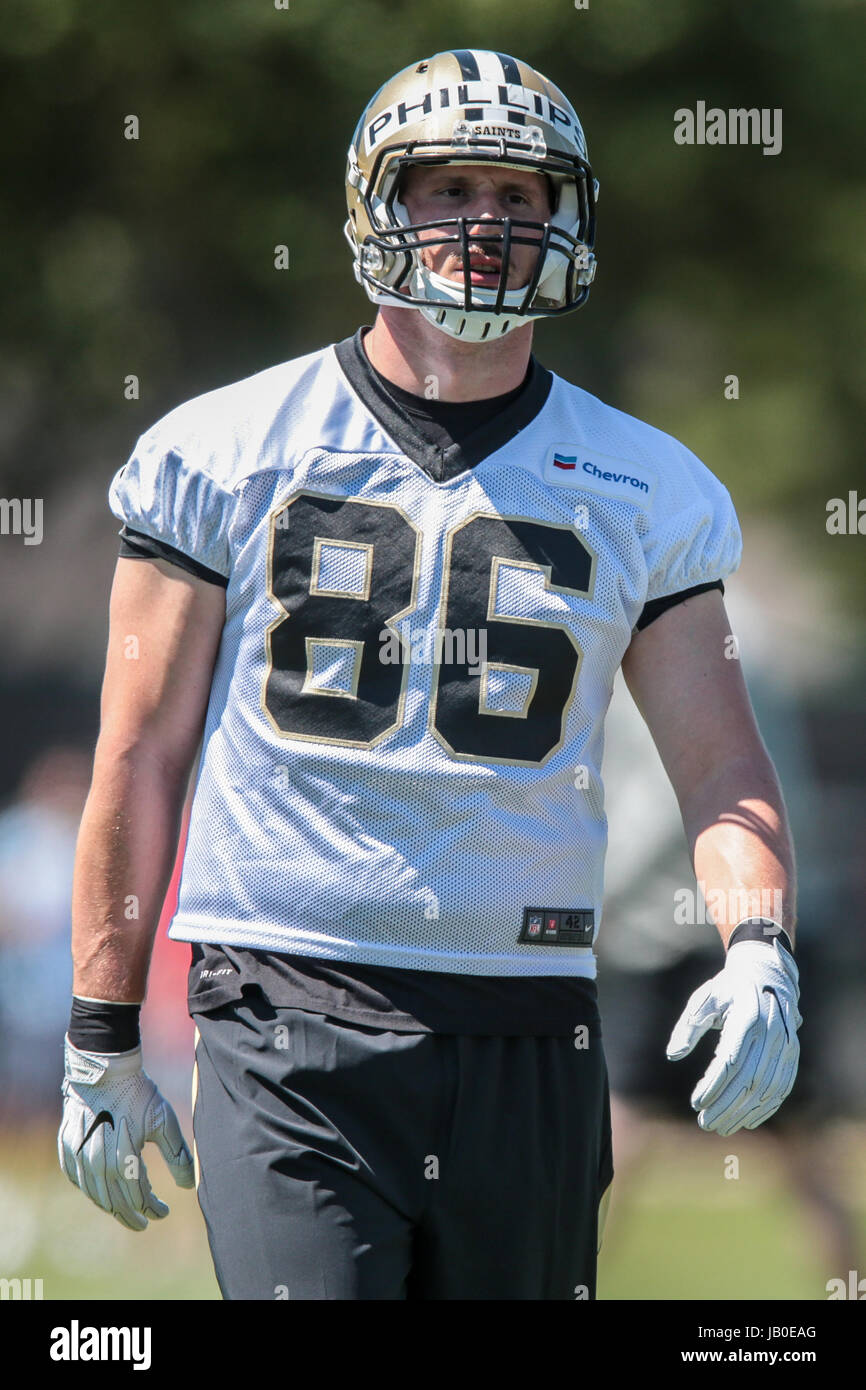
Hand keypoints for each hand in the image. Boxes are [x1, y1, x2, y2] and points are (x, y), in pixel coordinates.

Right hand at [58, 1037, 194, 1229]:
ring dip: (111, 1206)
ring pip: (94, 1194)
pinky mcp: (67, 1146)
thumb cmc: (138, 1093)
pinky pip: (76, 1178)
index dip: (152, 1209)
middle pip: (115, 1203)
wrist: (104, 1069)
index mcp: (123, 1160)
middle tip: (143, 1222)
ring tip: (125, 1210)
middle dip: (131, 1216)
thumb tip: (189, 1185)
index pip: (139, 1198)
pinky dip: (89, 1189)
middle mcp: (98, 1164)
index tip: (163, 1212)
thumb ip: (177, 1156)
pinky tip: (99, 1191)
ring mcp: (79, 1156)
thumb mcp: (163, 1122)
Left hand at [665, 938, 800, 1135]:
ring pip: (766, 1088)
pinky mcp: (792, 1052)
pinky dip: (766, 1107)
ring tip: (721, 1126)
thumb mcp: (705, 998)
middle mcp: (771, 1032)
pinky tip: (748, 1120)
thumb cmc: (729, 988)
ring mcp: (786, 1044)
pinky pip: (782, 1086)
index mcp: (747, 1016)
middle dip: (726, 1105)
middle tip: (704, 1122)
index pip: (730, 1061)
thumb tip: (672, 1053)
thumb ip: (689, 1025)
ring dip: (744, 1111)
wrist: (767, 973)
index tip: (695, 1102)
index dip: (713, 1086)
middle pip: (748, 1080)